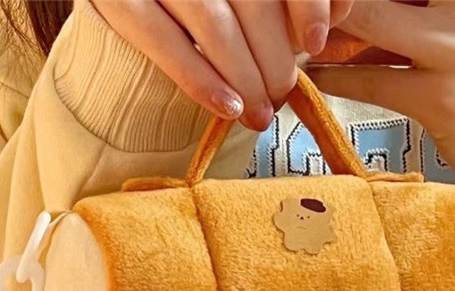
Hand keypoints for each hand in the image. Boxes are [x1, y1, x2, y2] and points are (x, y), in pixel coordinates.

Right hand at [93, 0, 353, 129]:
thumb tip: (339, 8)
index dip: (305, 3)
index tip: (318, 42)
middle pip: (250, 0)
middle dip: (274, 57)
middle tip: (281, 94)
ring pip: (213, 24)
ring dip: (245, 78)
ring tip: (259, 115)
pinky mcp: (115, 0)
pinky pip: (162, 43)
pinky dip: (200, 80)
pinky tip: (228, 108)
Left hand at [310, 0, 454, 220]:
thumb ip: (432, 6)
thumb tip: (355, 7)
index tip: (328, 0)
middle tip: (295, 8)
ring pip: (366, 18)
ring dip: (322, 29)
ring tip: (298, 37)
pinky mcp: (445, 102)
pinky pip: (369, 81)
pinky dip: (333, 79)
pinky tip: (312, 78)